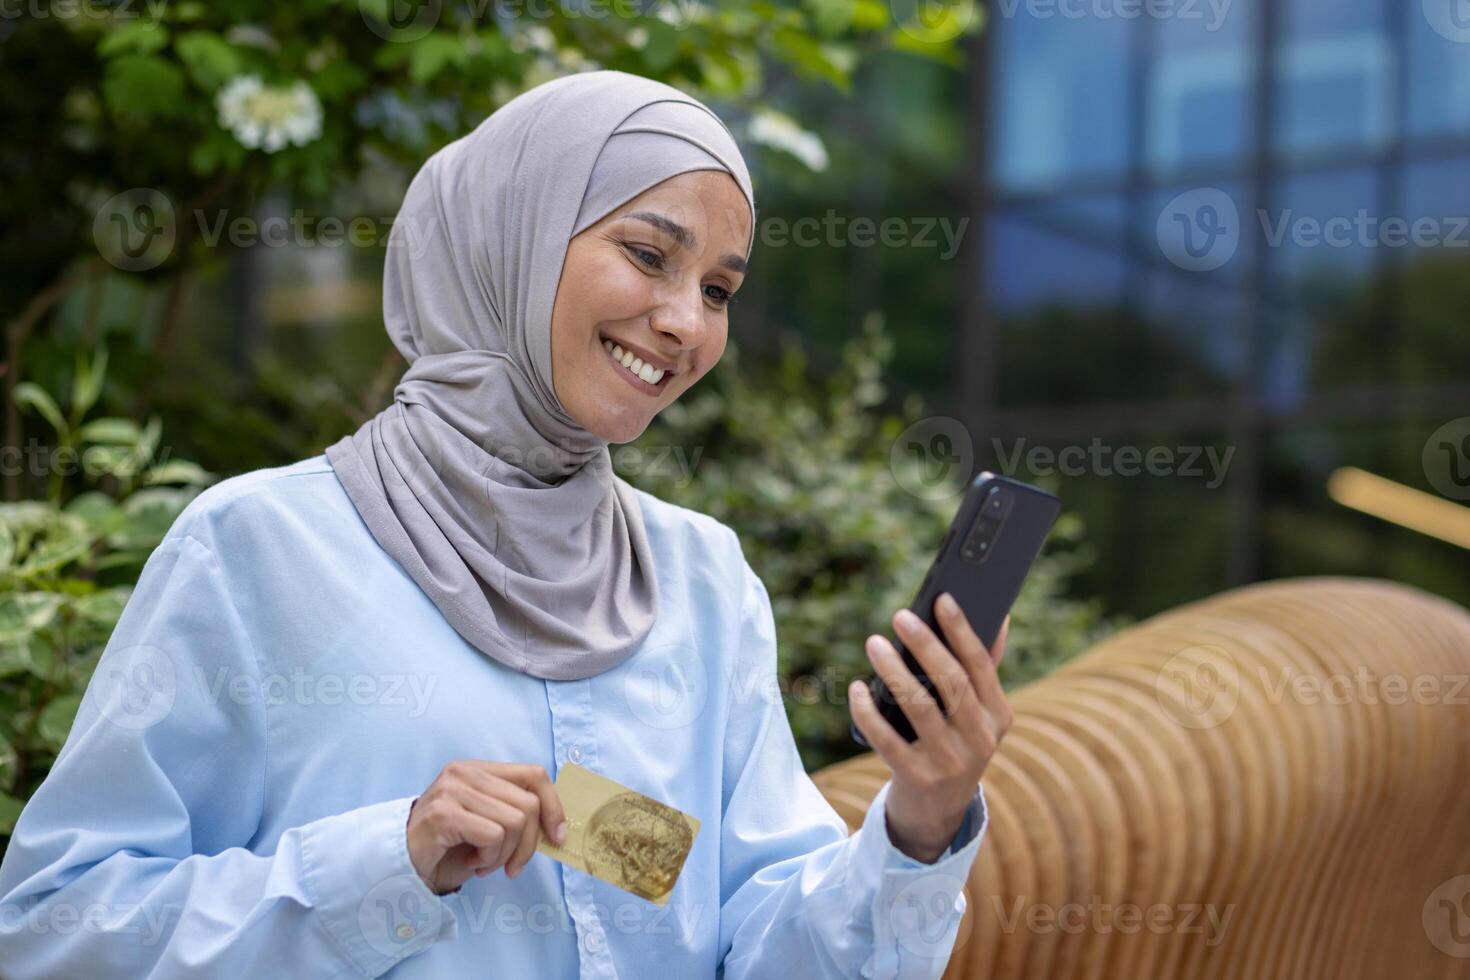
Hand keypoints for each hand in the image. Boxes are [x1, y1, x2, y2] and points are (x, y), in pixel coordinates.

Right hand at [406, 761, 567, 895]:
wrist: (401, 865)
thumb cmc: (448, 847)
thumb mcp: (487, 822)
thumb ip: (515, 813)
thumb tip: (557, 827)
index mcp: (479, 769)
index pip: (534, 774)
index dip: (553, 806)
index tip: (557, 836)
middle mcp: (465, 772)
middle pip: (529, 803)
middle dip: (528, 844)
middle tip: (510, 865)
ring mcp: (453, 790)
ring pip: (515, 821)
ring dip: (505, 855)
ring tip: (484, 862)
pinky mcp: (445, 813)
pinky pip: (494, 836)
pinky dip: (489, 859)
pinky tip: (472, 863)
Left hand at [848, 595, 1012, 863]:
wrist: (938, 812)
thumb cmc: (954, 743)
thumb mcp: (978, 715)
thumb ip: (985, 670)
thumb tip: (1002, 618)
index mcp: (999, 716)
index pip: (981, 665)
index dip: (962, 630)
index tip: (942, 599)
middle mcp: (980, 739)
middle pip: (951, 682)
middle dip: (925, 644)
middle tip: (899, 615)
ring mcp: (950, 762)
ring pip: (919, 706)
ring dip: (893, 671)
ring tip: (873, 643)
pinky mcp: (917, 778)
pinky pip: (887, 738)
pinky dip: (868, 710)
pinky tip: (857, 688)